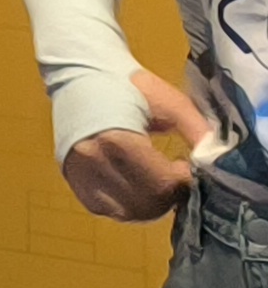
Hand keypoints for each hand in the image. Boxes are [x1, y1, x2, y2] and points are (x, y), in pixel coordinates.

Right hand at [65, 66, 216, 221]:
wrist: (81, 75)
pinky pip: (107, 209)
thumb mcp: (171, 102)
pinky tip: (135, 184)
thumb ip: (197, 132)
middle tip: (174, 174)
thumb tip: (214, 161)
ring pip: (128, 212)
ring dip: (151, 203)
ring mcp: (80, 175)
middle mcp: (93, 164)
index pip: (161, 184)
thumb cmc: (129, 86)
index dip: (183, 181)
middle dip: (170, 195)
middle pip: (146, 204)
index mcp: (116, 141)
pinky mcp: (74, 180)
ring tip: (157, 179)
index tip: (185, 164)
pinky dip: (128, 204)